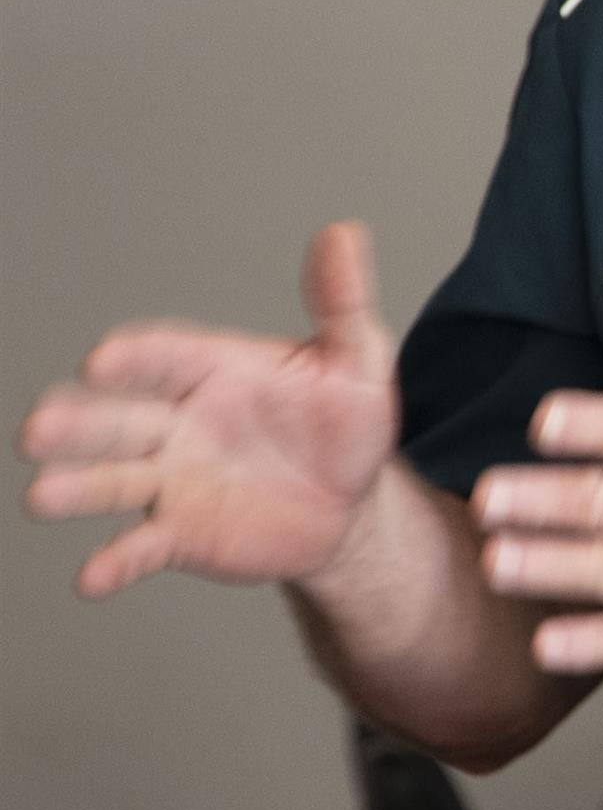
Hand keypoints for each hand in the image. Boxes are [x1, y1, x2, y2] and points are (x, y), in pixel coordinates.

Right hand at [18, 222, 398, 595]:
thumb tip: (343, 233)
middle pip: (123, 419)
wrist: (353, 503)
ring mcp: (174, 480)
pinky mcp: (181, 533)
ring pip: (114, 480)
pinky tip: (93, 576)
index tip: (101, 359)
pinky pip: (142, 548)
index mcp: (216, 370)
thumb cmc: (346, 422)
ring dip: (77, 487)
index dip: (137, 358)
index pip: (169, 357)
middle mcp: (181, 423)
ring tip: (42, 495)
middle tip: (38, 427)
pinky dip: (115, 562)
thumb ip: (342, 302)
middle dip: (79, 423)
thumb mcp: (357, 360)